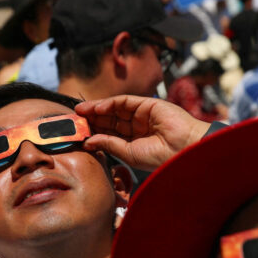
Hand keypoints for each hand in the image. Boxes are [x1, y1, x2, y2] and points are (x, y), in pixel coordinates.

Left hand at [75, 96, 211, 171]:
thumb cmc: (161, 156)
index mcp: (135, 141)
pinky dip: (109, 103)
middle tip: (74, 118)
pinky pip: (124, 101)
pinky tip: (96, 108)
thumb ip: (108, 144)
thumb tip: (88, 141)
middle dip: (92, 118)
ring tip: (79, 111)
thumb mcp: (128, 153)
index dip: (93, 131)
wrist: (183, 149)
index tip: (77, 132)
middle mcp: (138, 126)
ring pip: (114, 109)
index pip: (110, 133)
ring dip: (96, 109)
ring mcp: (143, 114)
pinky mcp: (147, 104)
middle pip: (110, 119)